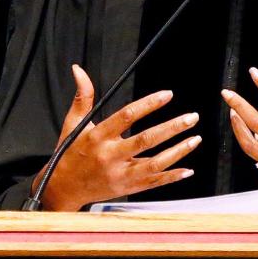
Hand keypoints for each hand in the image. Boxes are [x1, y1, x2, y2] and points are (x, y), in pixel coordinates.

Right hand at [32, 63, 201, 210]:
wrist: (62, 188)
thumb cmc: (68, 153)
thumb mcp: (73, 123)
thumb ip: (82, 96)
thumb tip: (79, 70)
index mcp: (97, 136)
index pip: (127, 116)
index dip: (149, 104)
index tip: (167, 95)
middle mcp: (109, 156)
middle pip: (146, 140)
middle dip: (172, 128)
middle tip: (191, 117)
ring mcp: (119, 174)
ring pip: (154, 163)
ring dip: (177, 151)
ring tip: (195, 139)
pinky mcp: (126, 188)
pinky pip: (153, 183)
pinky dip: (172, 177)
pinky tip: (188, 169)